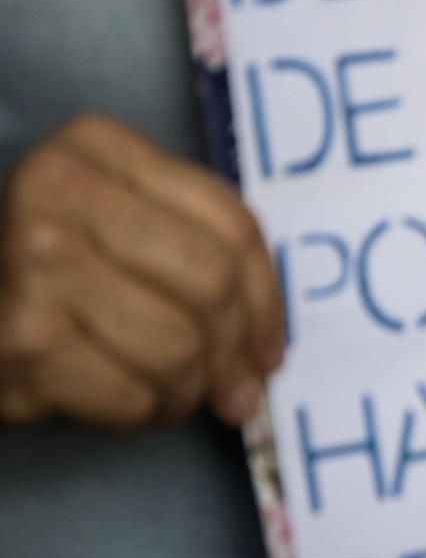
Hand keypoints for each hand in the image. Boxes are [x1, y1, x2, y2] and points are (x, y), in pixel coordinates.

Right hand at [0, 115, 284, 428]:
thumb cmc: (52, 267)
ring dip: (188, 390)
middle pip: (211, 283)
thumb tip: (264, 355)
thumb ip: (203, 249)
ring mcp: (36, 261)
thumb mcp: (125, 222)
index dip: (267, 301)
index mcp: (98, 144)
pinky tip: (129, 402)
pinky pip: (132, 394)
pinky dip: (143, 412)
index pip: (232, 225)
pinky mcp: (23, 338)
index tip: (269, 352)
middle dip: (232, 353)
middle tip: (233, 390)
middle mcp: (60, 189)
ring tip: (173, 395)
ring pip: (178, 346)